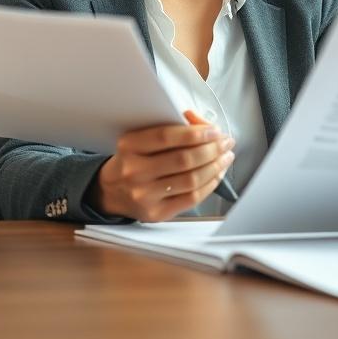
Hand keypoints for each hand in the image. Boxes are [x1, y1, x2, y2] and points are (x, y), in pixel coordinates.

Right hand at [88, 110, 234, 221]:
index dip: (196, 133)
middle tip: (226, 142)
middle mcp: (134, 171)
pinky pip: (191, 198)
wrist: (111, 191)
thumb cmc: (134, 159)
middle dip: (212, 149)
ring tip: (226, 156)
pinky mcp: (156, 213)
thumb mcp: (143, 137)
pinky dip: (210, 184)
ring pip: (191, 180)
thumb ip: (173, 127)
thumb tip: (204, 125)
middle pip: (183, 159)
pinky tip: (217, 173)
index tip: (215, 131)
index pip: (167, 136)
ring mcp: (144, 195)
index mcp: (130, 146)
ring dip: (215, 166)